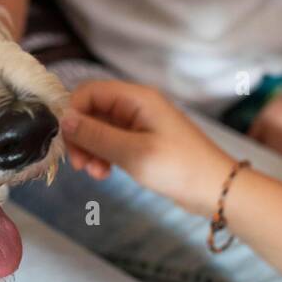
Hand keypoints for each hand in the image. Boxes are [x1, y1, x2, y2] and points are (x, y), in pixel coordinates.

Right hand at [60, 80, 234, 217]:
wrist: (217, 190)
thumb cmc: (179, 168)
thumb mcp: (133, 153)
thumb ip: (96, 135)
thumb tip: (64, 120)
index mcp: (136, 98)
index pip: (89, 92)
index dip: (72, 114)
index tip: (67, 142)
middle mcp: (136, 105)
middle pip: (92, 111)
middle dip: (81, 136)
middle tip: (80, 165)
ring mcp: (139, 124)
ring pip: (99, 129)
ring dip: (90, 149)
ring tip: (95, 173)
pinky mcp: (142, 141)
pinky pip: (112, 142)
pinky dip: (103, 156)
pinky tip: (105, 173)